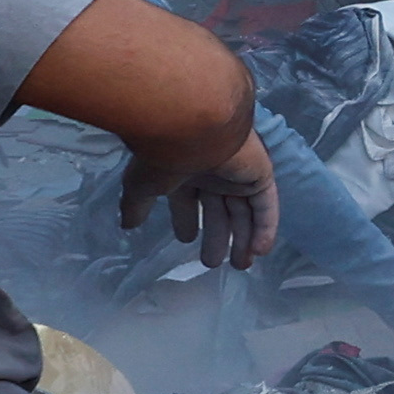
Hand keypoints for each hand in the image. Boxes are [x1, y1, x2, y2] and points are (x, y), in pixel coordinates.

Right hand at [134, 135, 277, 269]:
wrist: (194, 126)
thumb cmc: (164, 156)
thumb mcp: (142, 184)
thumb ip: (137, 205)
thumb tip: (127, 225)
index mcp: (184, 171)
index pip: (188, 200)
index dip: (187, 220)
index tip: (187, 239)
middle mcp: (211, 172)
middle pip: (218, 210)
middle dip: (217, 237)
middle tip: (212, 263)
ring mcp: (237, 173)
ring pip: (242, 211)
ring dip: (242, 240)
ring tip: (240, 266)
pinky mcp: (260, 174)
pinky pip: (266, 205)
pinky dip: (264, 228)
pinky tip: (260, 252)